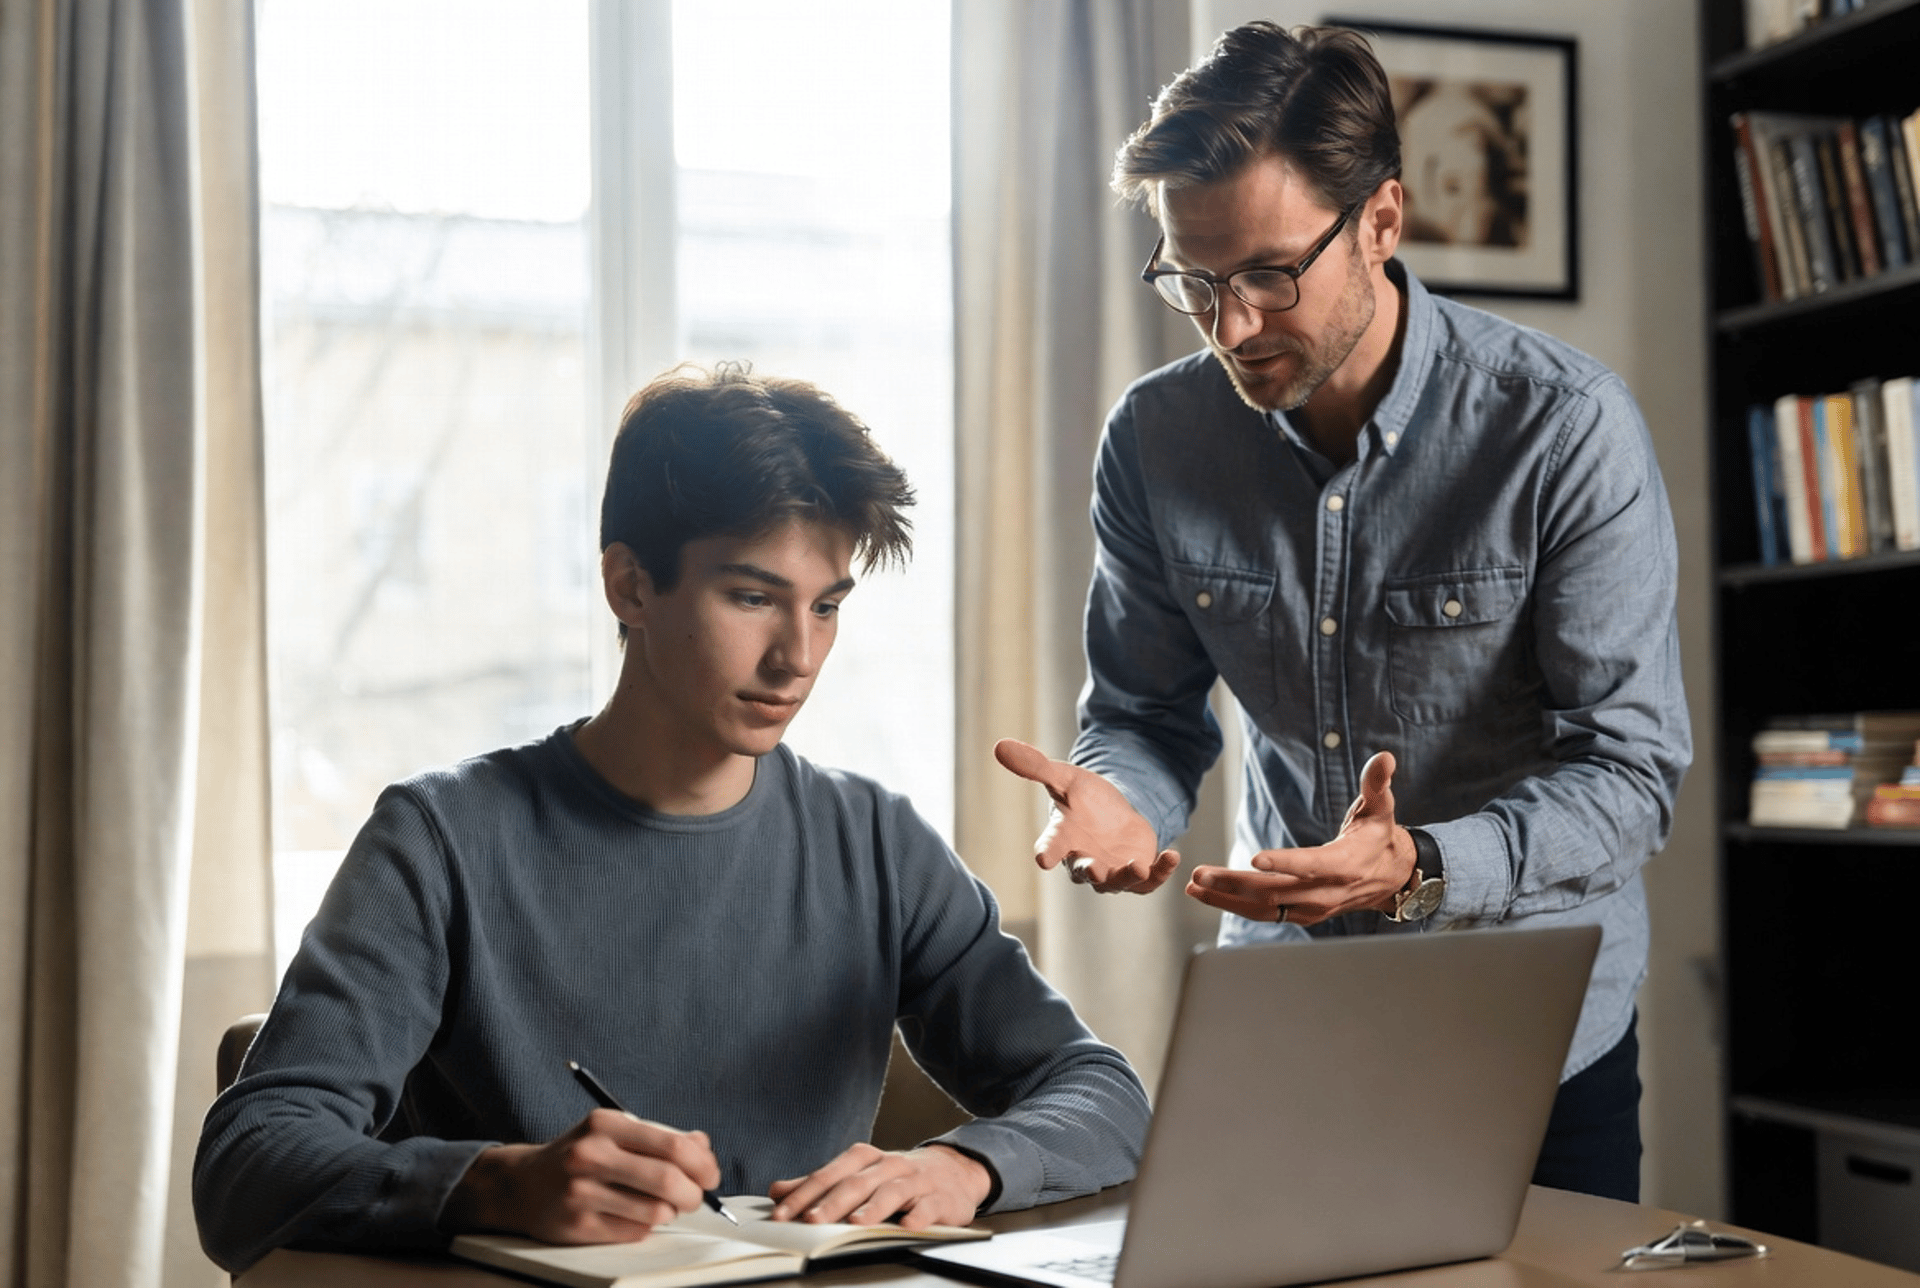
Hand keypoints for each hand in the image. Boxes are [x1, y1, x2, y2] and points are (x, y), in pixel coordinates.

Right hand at [441, 1108, 720, 1242]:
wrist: (521, 1184)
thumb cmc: (581, 1156)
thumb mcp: (615, 1132)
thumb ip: (660, 1137)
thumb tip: (704, 1149)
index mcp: (606, 1124)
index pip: (672, 1145)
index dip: (702, 1164)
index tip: (711, 1176)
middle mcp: (591, 1155)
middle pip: (667, 1180)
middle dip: (693, 1194)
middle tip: (694, 1198)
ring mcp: (581, 1192)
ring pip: (655, 1211)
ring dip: (670, 1212)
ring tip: (662, 1206)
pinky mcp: (576, 1225)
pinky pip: (634, 1232)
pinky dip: (645, 1226)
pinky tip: (634, 1216)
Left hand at [767, 1143, 990, 1228]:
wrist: (954, 1170)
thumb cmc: (897, 1176)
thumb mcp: (858, 1174)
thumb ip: (819, 1184)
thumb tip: (778, 1191)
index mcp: (865, 1158)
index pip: (829, 1174)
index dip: (803, 1193)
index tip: (781, 1213)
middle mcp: (888, 1165)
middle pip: (856, 1182)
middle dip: (831, 1202)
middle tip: (810, 1220)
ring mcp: (916, 1180)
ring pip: (891, 1192)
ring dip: (872, 1207)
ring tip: (854, 1222)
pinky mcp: (940, 1198)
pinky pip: (929, 1206)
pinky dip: (919, 1215)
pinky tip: (908, 1225)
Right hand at [993, 739, 1180, 893]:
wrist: (1113, 813)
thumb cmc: (1083, 798)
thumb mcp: (1064, 777)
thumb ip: (1036, 766)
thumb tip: (999, 746)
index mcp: (1063, 838)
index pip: (1050, 846)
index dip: (1047, 852)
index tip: (1041, 858)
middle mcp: (1084, 860)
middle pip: (1083, 873)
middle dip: (1088, 872)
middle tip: (1092, 869)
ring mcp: (1111, 871)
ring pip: (1116, 882)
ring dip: (1126, 877)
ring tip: (1139, 866)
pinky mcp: (1136, 875)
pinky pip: (1147, 882)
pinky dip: (1160, 872)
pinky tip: (1173, 856)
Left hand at [1186, 751, 1415, 926]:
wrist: (1391, 878)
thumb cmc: (1379, 837)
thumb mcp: (1381, 808)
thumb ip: (1377, 783)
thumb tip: (1385, 757)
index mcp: (1345, 865)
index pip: (1311, 866)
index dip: (1284, 863)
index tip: (1254, 858)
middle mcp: (1326, 892)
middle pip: (1276, 892)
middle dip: (1234, 884)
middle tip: (1200, 874)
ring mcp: (1312, 908)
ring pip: (1265, 908)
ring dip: (1226, 899)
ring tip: (1194, 886)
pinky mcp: (1301, 914)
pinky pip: (1264, 914)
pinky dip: (1234, 906)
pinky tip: (1208, 894)